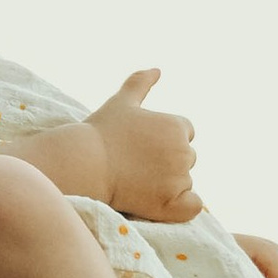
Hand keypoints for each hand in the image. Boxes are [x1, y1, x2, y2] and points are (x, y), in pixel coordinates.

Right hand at [86, 69, 203, 223]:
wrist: (84, 163)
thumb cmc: (100, 132)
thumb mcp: (121, 102)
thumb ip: (140, 83)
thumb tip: (157, 70)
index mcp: (176, 125)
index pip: (185, 133)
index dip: (164, 141)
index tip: (141, 148)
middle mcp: (184, 151)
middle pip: (186, 159)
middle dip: (167, 163)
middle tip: (136, 167)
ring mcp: (179, 178)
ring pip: (184, 183)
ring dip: (167, 185)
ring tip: (136, 183)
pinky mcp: (173, 204)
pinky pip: (193, 207)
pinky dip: (182, 206)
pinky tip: (161, 203)